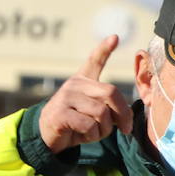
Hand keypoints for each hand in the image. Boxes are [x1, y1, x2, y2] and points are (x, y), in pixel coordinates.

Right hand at [38, 34, 133, 153]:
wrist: (47, 137)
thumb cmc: (75, 125)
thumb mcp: (93, 113)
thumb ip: (108, 108)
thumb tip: (126, 117)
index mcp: (82, 81)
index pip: (94, 61)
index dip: (104, 49)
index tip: (115, 37)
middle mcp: (74, 85)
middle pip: (110, 92)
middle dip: (123, 113)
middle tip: (126, 129)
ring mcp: (66, 98)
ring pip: (101, 113)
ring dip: (105, 129)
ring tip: (96, 133)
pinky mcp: (60, 114)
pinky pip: (89, 125)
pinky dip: (93, 136)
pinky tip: (84, 136)